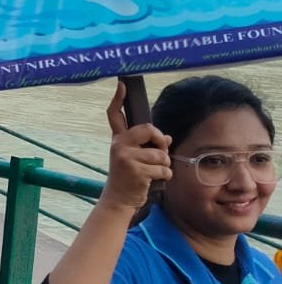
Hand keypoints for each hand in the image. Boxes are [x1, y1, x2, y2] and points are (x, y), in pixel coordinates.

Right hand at [101, 80, 171, 211]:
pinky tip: (153, 181)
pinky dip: (164, 176)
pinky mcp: (135, 170)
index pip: (115, 115)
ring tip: (152, 173)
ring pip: (160, 154)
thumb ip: (149, 147)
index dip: (118, 98)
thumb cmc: (129, 178)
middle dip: (160, 141)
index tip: (122, 84)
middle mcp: (119, 145)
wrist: (118, 200)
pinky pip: (163, 168)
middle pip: (148, 129)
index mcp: (118, 140)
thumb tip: (168, 139)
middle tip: (159, 153)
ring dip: (164, 165)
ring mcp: (125, 157)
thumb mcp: (135, 160)